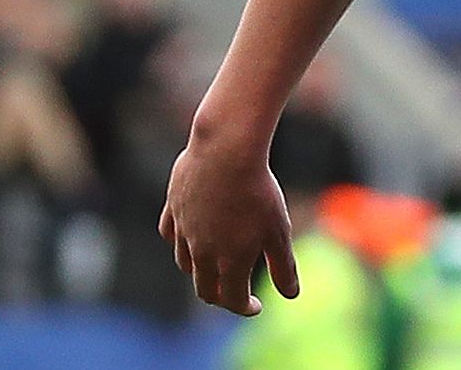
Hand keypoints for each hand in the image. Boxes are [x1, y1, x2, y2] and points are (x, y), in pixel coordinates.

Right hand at [159, 130, 298, 316]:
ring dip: (201, 271)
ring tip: (216, 266)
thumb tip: (291, 295)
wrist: (226, 152)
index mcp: (229, 262)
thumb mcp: (278, 230)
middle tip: (234, 292)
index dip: (245, 308)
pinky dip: (179, 242)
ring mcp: (183, 231)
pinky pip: (170, 234)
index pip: (233, 300)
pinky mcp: (173, 208)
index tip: (256, 306)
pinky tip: (189, 237)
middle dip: (221, 296)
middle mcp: (201, 252)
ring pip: (186, 264)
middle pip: (205, 289)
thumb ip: (283, 266)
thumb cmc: (258, 191)